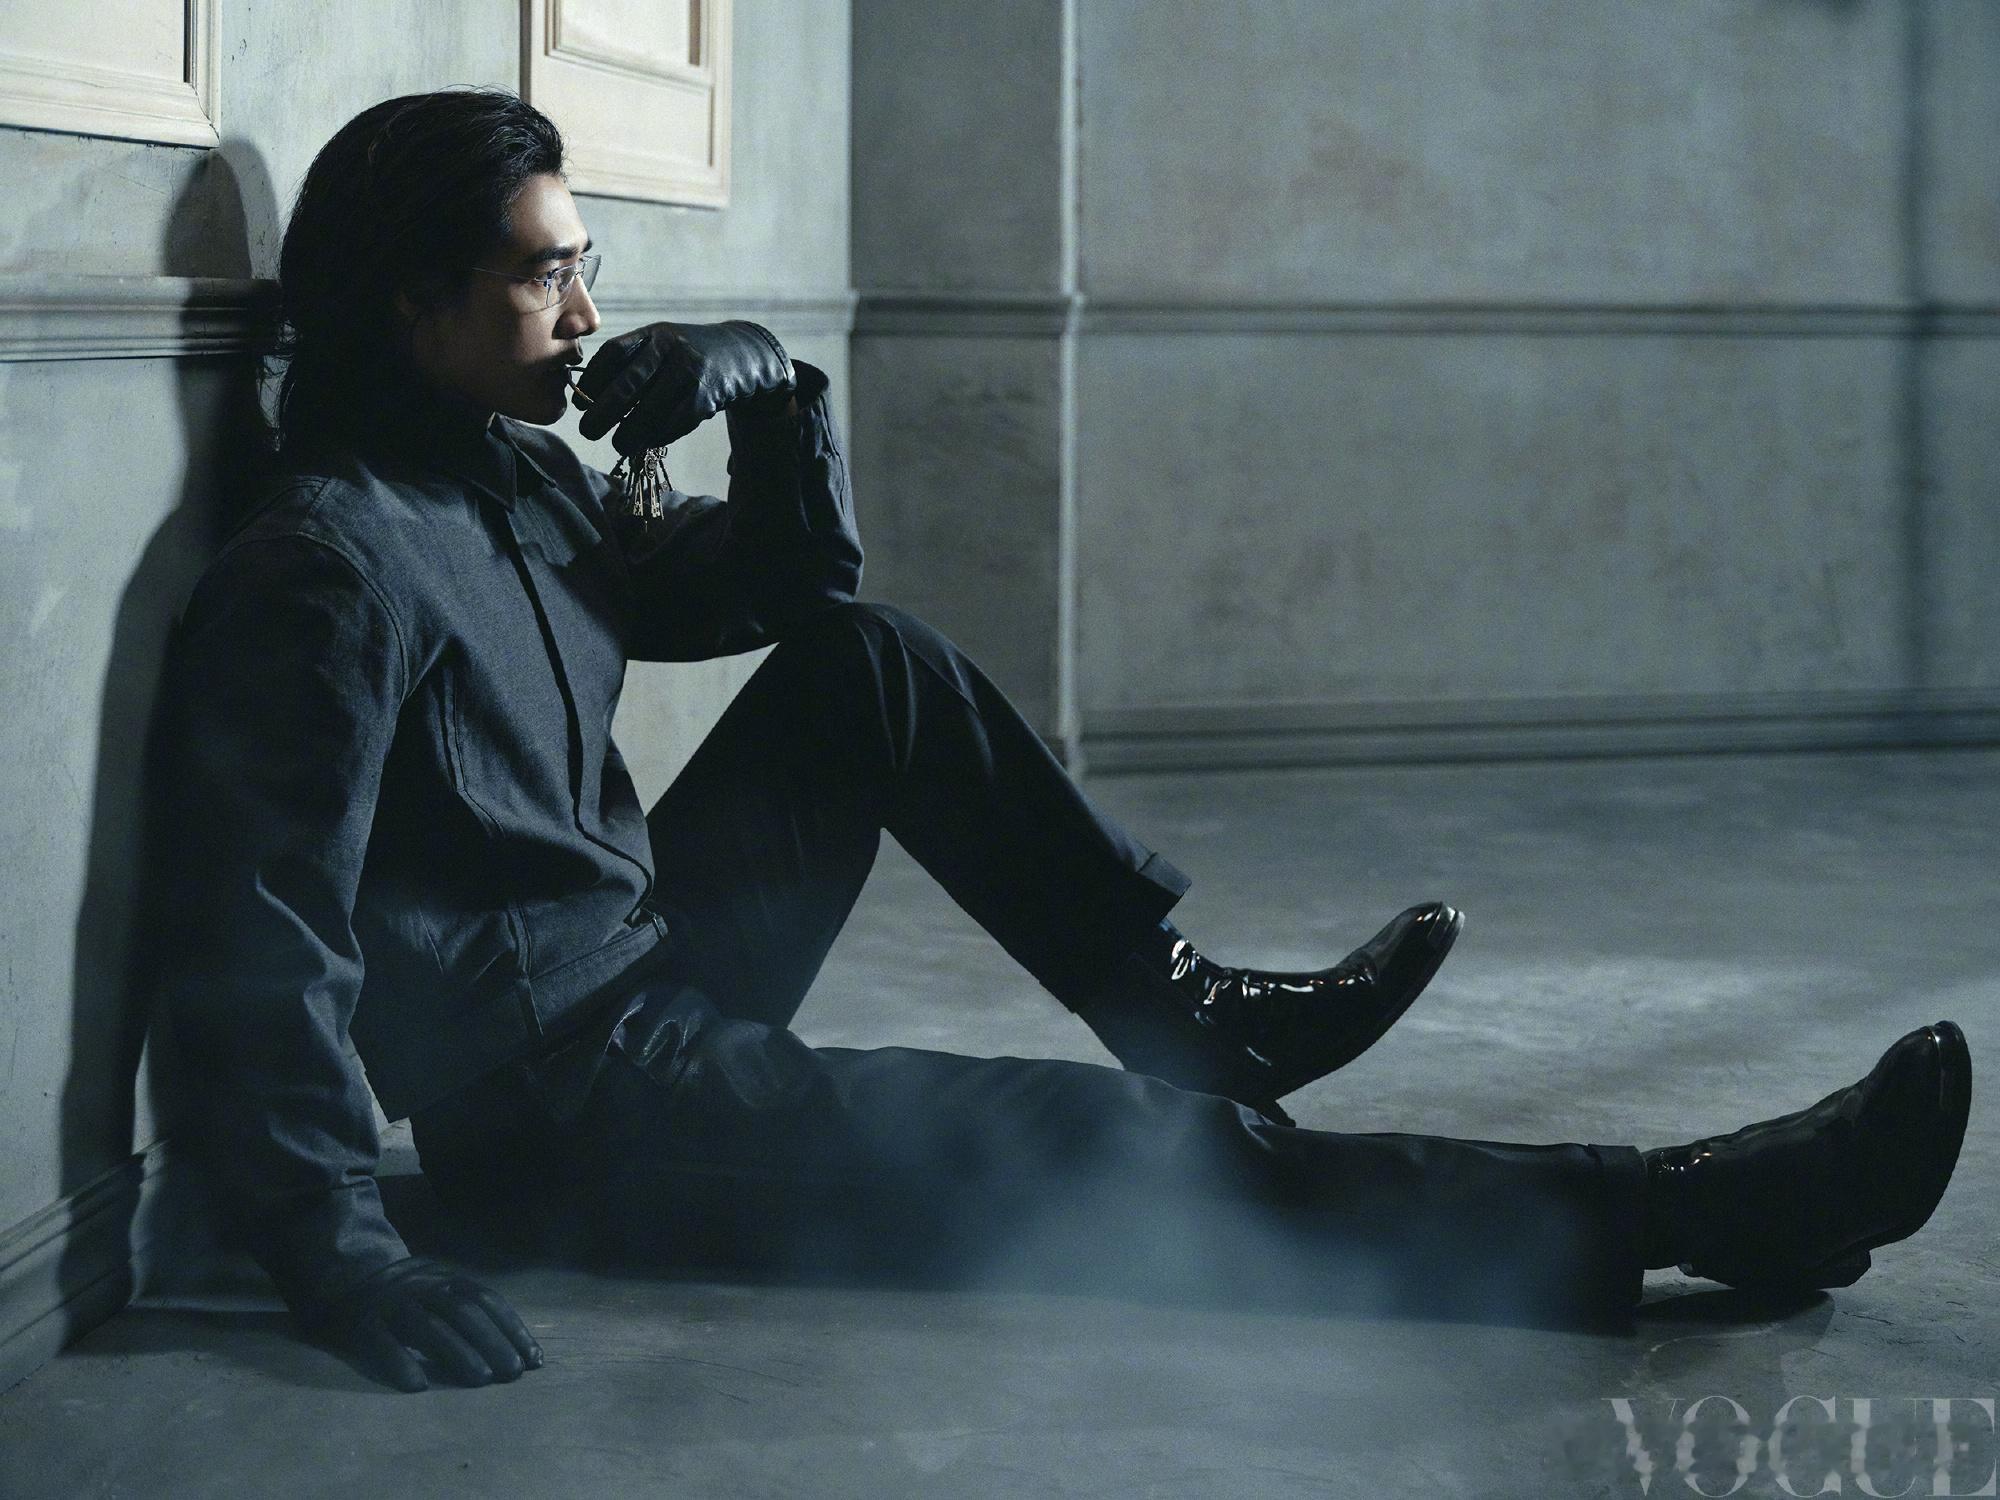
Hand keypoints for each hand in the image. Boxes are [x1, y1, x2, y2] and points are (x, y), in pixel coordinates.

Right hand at [299, 1255, 542, 1392]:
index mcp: (443, 1278)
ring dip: (457, 1352)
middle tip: (512, 1373)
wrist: (341, 1282)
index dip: (512, 1328)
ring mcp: (389, 1303)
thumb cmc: (403, 1299)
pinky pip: (381, 1343)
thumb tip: (516, 1348)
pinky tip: (418, 1386)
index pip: (486, 1300)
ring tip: (480, 1379)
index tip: (534, 1358)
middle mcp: (420, 1286)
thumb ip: (469, 1313)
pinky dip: (400, 1363)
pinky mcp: (359, 1324)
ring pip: (427, 1325)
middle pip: (462, 1312)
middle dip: (492, 1342)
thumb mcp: (437, 1292)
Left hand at [574, 320, 794, 454]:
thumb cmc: (684, 357)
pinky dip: (657, 436)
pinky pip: (674, 424)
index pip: (613, 353)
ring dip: (629, 433)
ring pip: (650, 411)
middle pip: (628, 385)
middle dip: (603, 413)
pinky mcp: (705, 398)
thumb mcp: (659, 346)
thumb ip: (629, 363)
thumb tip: (588, 399)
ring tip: (618, 444)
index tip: (579, 404)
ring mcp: (690, 373)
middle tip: (587, 432)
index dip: (591, 380)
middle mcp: (670, 350)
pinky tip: (646, 441)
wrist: (738, 355)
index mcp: (652, 334)